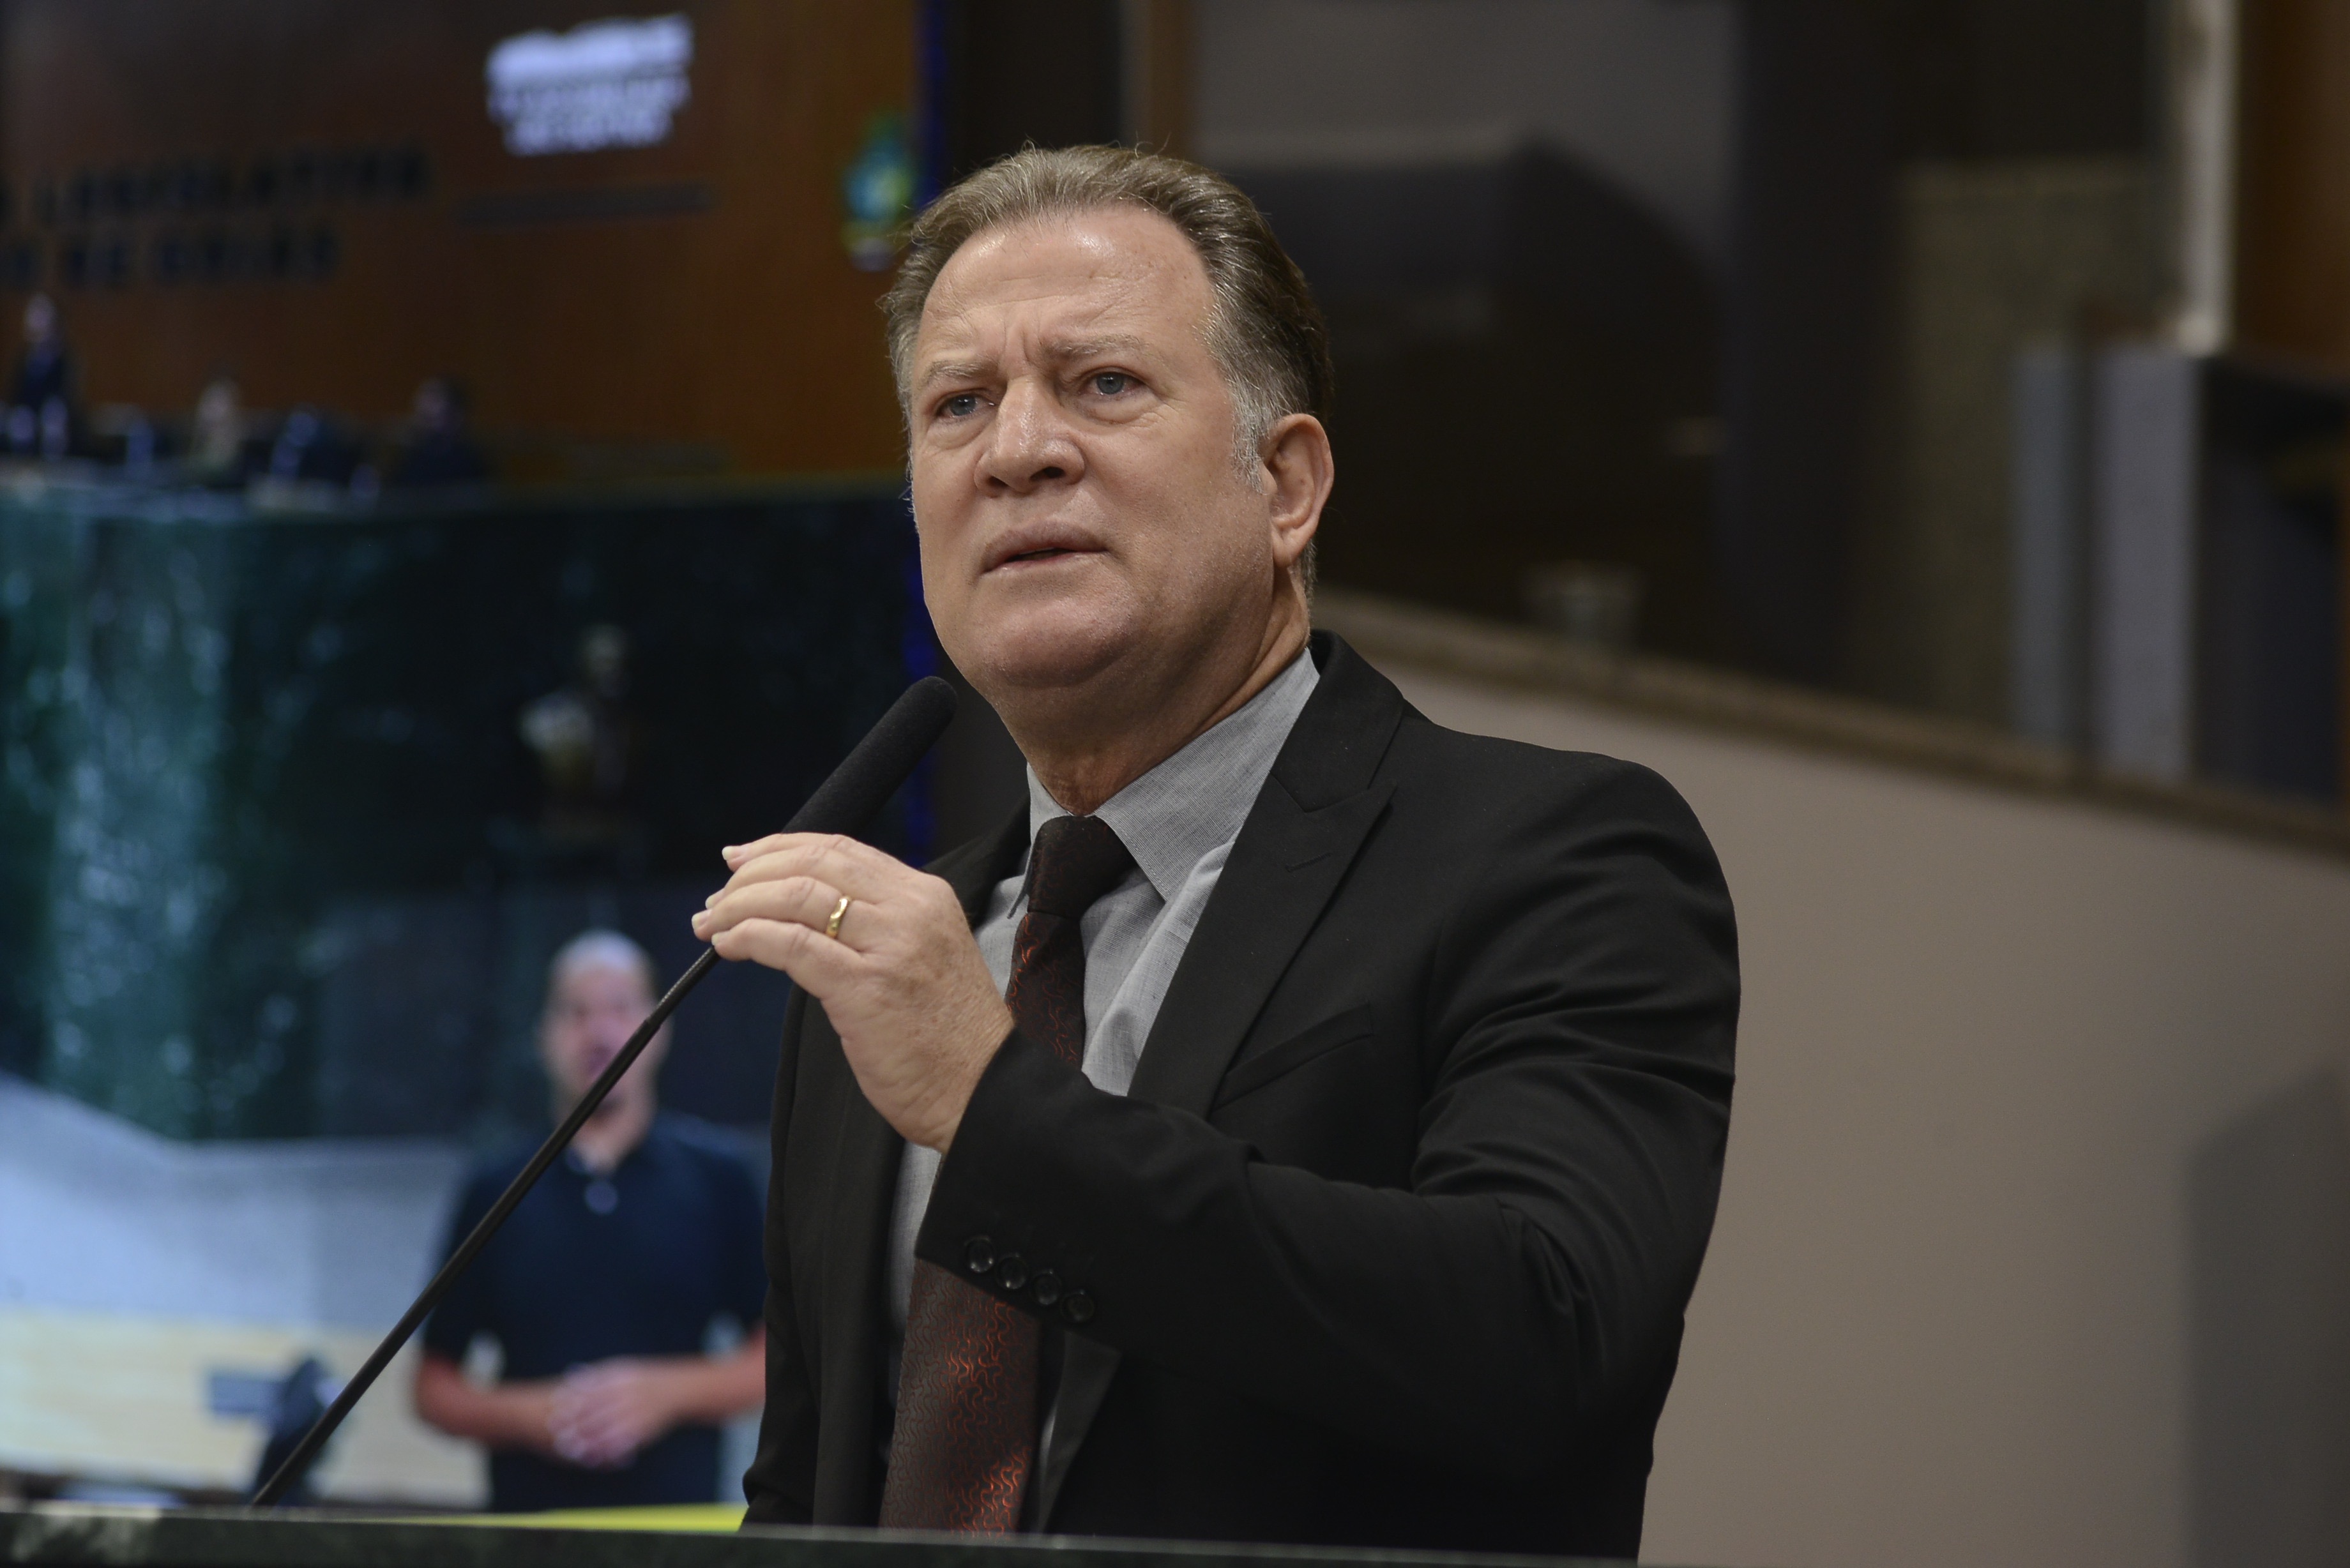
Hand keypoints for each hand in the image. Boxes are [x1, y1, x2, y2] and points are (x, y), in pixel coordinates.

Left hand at [548, 1359, 677, 1468]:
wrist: (675, 1391)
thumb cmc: (641, 1379)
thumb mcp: (621, 1369)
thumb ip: (597, 1375)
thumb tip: (570, 1378)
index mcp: (621, 1380)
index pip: (591, 1392)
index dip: (571, 1402)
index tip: (555, 1410)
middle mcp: (628, 1397)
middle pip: (596, 1413)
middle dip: (575, 1425)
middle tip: (556, 1433)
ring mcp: (636, 1415)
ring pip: (607, 1431)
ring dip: (586, 1442)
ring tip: (569, 1449)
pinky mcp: (643, 1432)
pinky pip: (621, 1444)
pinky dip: (605, 1452)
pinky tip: (591, 1458)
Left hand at [692, 833, 1011, 1150]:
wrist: (984, 1092)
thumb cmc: (948, 1040)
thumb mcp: (922, 958)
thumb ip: (878, 928)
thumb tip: (803, 917)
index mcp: (926, 898)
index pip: (842, 849)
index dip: (780, 847)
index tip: (741, 858)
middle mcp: (910, 911)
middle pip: (814, 863)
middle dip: (752, 874)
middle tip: (716, 897)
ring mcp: (890, 946)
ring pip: (796, 896)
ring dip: (739, 905)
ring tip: (710, 923)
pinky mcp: (866, 988)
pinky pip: (792, 944)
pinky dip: (749, 937)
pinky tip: (729, 945)